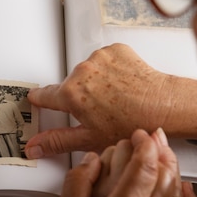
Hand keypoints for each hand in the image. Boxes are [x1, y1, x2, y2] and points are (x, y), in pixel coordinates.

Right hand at [25, 43, 196, 157]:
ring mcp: (99, 58)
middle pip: (70, 84)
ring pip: (88, 72)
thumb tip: (33, 146)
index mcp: (71, 94)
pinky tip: (121, 85)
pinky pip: (105, 59)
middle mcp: (81, 72)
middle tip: (97, 111)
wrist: (163, 106)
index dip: (41, 100)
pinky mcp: (115, 50)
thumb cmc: (131, 124)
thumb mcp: (89, 140)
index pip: (44, 94)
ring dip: (95, 82)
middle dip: (79, 96)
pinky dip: (111, 70)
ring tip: (113, 99)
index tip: (37, 99)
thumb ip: (56, 141)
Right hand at [50, 128, 196, 196]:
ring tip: (165, 153)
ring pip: (178, 188)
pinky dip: (186, 194)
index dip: (144, 143)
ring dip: (174, 166)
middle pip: (167, 171)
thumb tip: (92, 159)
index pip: (145, 163)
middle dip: (162, 148)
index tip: (139, 134)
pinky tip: (183, 184)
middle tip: (155, 136)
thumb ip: (77, 183)